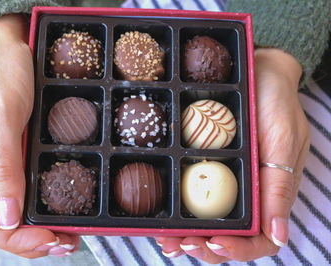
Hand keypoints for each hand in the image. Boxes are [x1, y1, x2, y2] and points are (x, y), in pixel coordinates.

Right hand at [0, 14, 78, 257]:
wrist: (7, 45)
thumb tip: (6, 217)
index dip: (15, 237)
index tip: (48, 240)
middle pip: (0, 220)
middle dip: (31, 238)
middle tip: (65, 242)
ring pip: (14, 209)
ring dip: (39, 226)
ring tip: (67, 234)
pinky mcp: (16, 156)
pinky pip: (26, 188)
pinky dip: (42, 203)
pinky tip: (60, 208)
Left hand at [155, 48, 309, 262]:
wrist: (258, 71)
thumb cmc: (277, 103)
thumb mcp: (284, 141)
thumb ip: (280, 187)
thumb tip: (278, 235)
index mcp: (270, 193)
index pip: (259, 239)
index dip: (238, 249)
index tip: (214, 243)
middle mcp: (247, 193)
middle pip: (227, 235)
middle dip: (203, 246)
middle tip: (177, 244)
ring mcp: (225, 181)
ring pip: (206, 220)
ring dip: (186, 234)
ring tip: (164, 238)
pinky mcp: (208, 166)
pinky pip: (192, 192)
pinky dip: (179, 208)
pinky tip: (164, 213)